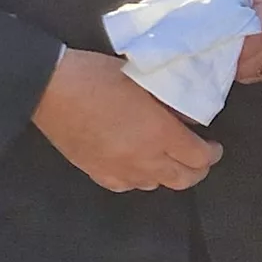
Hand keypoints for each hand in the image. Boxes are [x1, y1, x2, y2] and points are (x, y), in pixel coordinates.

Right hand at [34, 49, 221, 190]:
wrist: (49, 87)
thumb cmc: (94, 75)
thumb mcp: (142, 80)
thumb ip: (167, 103)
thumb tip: (184, 118)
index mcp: (159, 132)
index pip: (200, 157)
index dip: (212, 153)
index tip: (212, 146)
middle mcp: (143, 158)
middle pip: (184, 179)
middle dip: (197, 170)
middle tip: (197, 158)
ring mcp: (119, 169)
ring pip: (155, 185)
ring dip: (166, 173)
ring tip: (164, 158)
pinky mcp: (96, 172)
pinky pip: (126, 186)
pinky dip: (137, 178)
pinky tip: (134, 164)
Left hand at [210, 0, 261, 81]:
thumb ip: (218, 3)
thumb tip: (200, 28)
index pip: (244, 55)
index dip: (220, 55)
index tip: (203, 48)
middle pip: (250, 68)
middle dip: (228, 60)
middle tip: (211, 45)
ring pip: (258, 71)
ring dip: (241, 63)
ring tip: (227, 43)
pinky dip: (253, 61)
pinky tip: (242, 47)